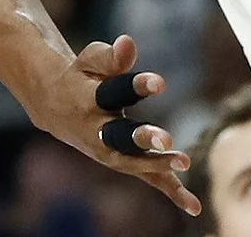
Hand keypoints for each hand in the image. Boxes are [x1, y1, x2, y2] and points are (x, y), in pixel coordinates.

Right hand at [46, 35, 199, 216]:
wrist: (54, 106)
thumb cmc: (80, 76)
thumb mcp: (89, 60)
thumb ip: (111, 56)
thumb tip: (128, 44)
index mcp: (88, 100)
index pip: (114, 92)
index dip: (136, 85)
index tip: (159, 82)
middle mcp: (97, 130)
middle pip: (119, 137)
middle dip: (141, 138)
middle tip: (166, 139)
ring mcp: (108, 151)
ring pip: (133, 163)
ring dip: (158, 166)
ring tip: (184, 161)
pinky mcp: (123, 162)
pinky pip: (147, 179)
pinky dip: (171, 192)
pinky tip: (195, 206)